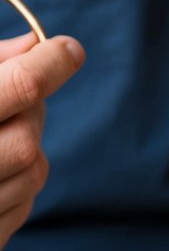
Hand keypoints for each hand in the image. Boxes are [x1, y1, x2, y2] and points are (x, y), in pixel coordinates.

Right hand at [0, 32, 84, 248]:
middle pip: (29, 139)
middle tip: (17, 95)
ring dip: (25, 148)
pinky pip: (22, 206)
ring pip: (33, 173)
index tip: (69, 49)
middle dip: (30, 113)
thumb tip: (34, 45)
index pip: (21, 89)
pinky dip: (17, 182)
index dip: (50, 65)